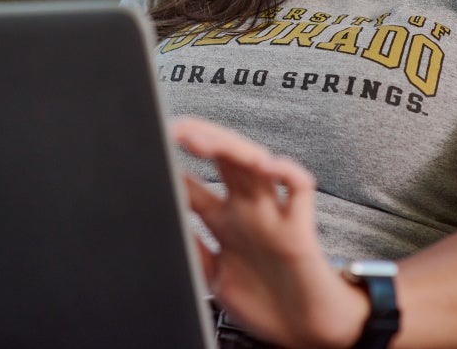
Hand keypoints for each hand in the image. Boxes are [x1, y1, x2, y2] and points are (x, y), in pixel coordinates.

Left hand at [171, 117, 369, 348]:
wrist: (305, 333)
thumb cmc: (266, 304)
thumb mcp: (213, 278)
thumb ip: (192, 249)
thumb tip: (159, 224)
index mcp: (224, 223)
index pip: (194, 184)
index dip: (171, 167)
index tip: (151, 151)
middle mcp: (248, 212)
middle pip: (224, 162)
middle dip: (200, 140)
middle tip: (174, 129)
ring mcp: (273, 216)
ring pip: (255, 165)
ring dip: (229, 147)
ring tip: (199, 138)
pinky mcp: (299, 229)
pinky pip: (299, 189)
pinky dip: (287, 171)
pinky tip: (266, 165)